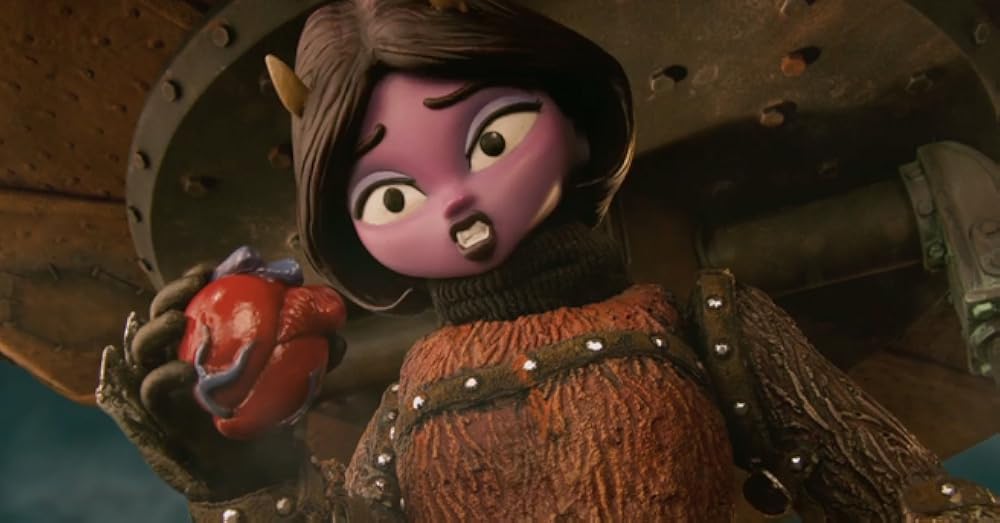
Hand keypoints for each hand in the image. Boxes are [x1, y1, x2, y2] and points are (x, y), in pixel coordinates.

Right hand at [97, 251, 346, 500]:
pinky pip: (151, 390)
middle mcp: (178, 357)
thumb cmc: (271, 418)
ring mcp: (164, 385)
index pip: (192, 301)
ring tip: (177, 317)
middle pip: (160, 314)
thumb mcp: (296, 380)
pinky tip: (181, 370)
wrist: (258, 471)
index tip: (213, 267)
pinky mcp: (157, 415)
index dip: (196, 280)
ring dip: (155, 327)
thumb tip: (339, 333)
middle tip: (194, 282)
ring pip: (142, 347)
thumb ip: (313, 356)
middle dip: (171, 293)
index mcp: (205, 341)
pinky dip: (162, 376)